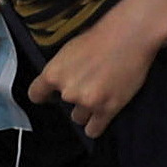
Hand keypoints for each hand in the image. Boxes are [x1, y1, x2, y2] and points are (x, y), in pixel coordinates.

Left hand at [27, 16, 160, 137]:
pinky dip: (95, 126)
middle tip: (89, 84)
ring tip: (100, 95)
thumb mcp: (70, 50)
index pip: (36, 95)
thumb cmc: (102, 36)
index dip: (45, 96)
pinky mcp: (107, 109)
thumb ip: (61, 70)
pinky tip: (100, 116)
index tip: (51, 96)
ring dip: (87, 110)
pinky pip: (93, 130)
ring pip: (79, 118)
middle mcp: (67, 91)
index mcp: (54, 73)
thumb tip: (59, 83)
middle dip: (75, 98)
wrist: (130, 35)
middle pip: (64, 105)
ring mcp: (87, 102)